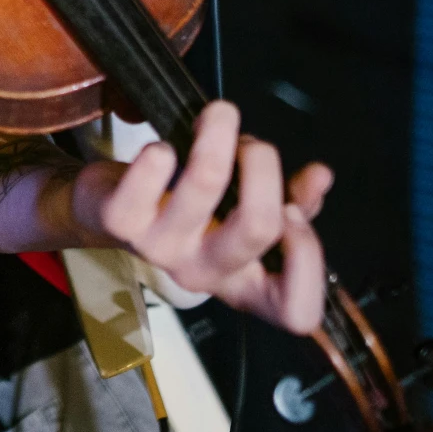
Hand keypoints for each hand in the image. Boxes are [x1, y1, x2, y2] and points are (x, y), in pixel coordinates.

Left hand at [74, 101, 332, 333]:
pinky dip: (158, 154)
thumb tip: (321, 176)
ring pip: (205, 184)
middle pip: (256, 227)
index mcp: (243, 281)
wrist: (111, 207)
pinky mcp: (121, 222)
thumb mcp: (245, 212)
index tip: (291, 210)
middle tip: (251, 145)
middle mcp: (203, 274)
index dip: (307, 258)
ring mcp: (161, 250)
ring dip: (218, 137)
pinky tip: (164, 147)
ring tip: (217, 119)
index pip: (295, 311)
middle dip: (263, 166)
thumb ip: (294, 201)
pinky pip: (144, 180)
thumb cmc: (189, 211)